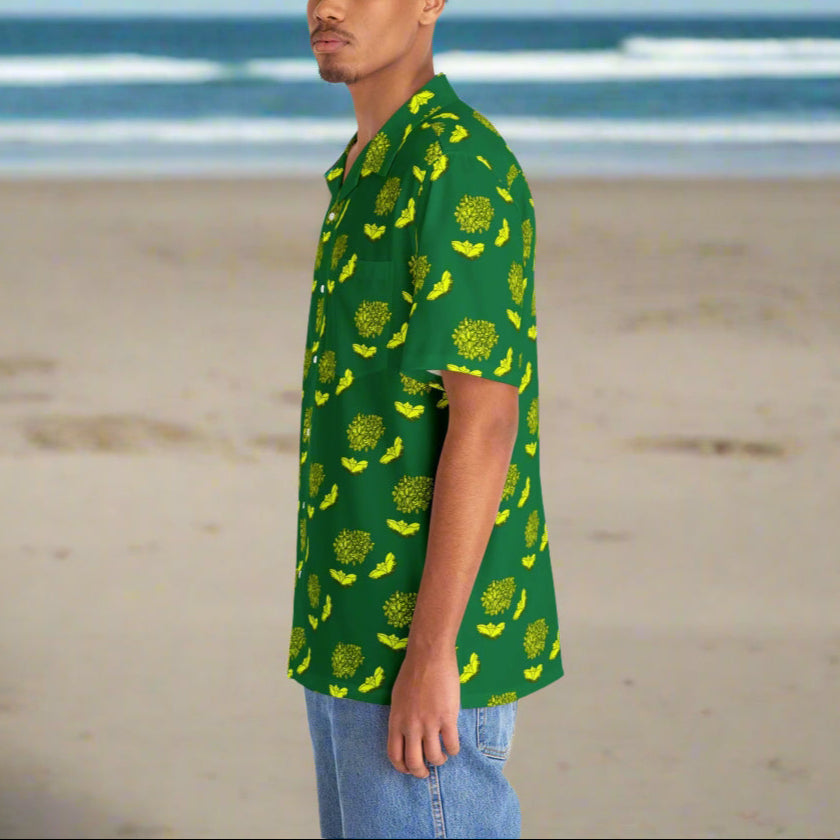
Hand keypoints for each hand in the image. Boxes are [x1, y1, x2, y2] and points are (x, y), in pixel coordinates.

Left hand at [387, 646, 460, 777]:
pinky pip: (452, 745)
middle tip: (426, 771)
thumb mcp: (398, 697)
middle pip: (413, 763)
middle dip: (420, 772)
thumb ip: (401, 717)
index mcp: (396, 721)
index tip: (409, 768)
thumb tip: (407, 732)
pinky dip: (454, 750)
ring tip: (442, 756)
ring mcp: (429, 723)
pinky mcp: (447, 718)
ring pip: (434, 757)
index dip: (402, 767)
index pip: (394, 755)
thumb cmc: (412, 671)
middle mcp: (410, 726)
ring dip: (439, 760)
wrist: (428, 655)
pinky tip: (453, 745)